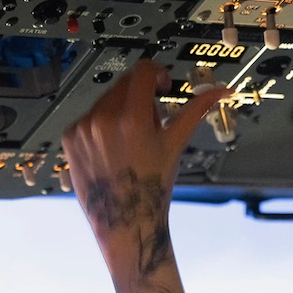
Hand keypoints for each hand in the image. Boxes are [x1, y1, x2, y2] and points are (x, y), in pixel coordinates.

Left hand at [61, 61, 225, 292]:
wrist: (124, 222)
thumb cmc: (153, 187)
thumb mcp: (175, 144)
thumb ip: (196, 110)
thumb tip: (221, 90)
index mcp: (132, 118)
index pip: (143, 71)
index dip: (158, 74)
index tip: (162, 86)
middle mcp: (103, 119)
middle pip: (125, 83)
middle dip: (141, 95)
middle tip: (151, 122)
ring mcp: (83, 128)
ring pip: (106, 99)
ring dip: (121, 109)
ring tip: (131, 141)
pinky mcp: (70, 138)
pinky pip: (89, 116)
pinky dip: (102, 124)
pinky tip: (113, 148)